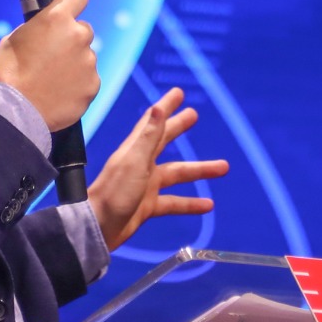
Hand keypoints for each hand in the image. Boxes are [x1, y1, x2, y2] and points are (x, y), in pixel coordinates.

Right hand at [0, 0, 99, 131]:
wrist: (14, 111)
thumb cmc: (8, 73)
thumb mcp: (15, 39)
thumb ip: (38, 29)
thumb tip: (46, 30)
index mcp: (57, 18)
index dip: (72, 4)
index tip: (68, 11)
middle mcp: (78, 36)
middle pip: (83, 30)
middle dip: (70, 40)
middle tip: (52, 57)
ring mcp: (88, 62)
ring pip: (85, 57)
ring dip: (73, 64)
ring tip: (52, 80)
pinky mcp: (93, 85)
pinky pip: (88, 80)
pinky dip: (77, 85)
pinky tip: (59, 93)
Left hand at [88, 87, 226, 251]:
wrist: (98, 228)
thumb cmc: (115, 192)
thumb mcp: (134, 161)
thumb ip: (148, 136)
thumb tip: (158, 108)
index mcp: (136, 150)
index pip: (153, 122)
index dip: (165, 107)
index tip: (178, 93)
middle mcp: (141, 164)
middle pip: (164, 141)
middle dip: (179, 128)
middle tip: (194, 115)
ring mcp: (146, 185)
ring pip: (177, 174)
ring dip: (199, 170)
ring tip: (223, 167)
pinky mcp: (148, 206)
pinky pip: (174, 202)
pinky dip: (190, 203)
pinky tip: (208, 206)